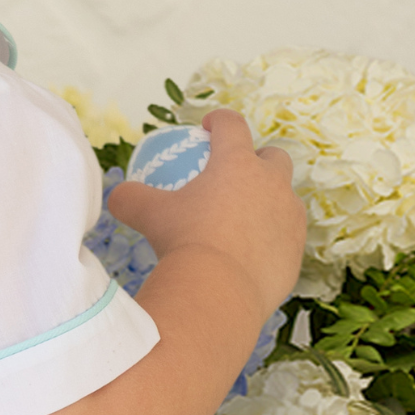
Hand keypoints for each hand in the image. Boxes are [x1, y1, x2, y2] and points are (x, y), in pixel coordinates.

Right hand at [106, 110, 304, 315]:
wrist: (219, 292)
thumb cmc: (184, 243)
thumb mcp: (150, 216)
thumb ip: (131, 199)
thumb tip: (119, 196)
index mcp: (237, 163)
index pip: (232, 125)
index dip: (219, 121)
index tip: (210, 127)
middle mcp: (271, 183)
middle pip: (274, 157)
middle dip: (259, 160)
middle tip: (237, 178)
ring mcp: (289, 216)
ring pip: (285, 199)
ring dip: (268, 202)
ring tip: (243, 222)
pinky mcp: (295, 249)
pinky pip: (286, 237)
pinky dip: (271, 240)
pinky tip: (250, 255)